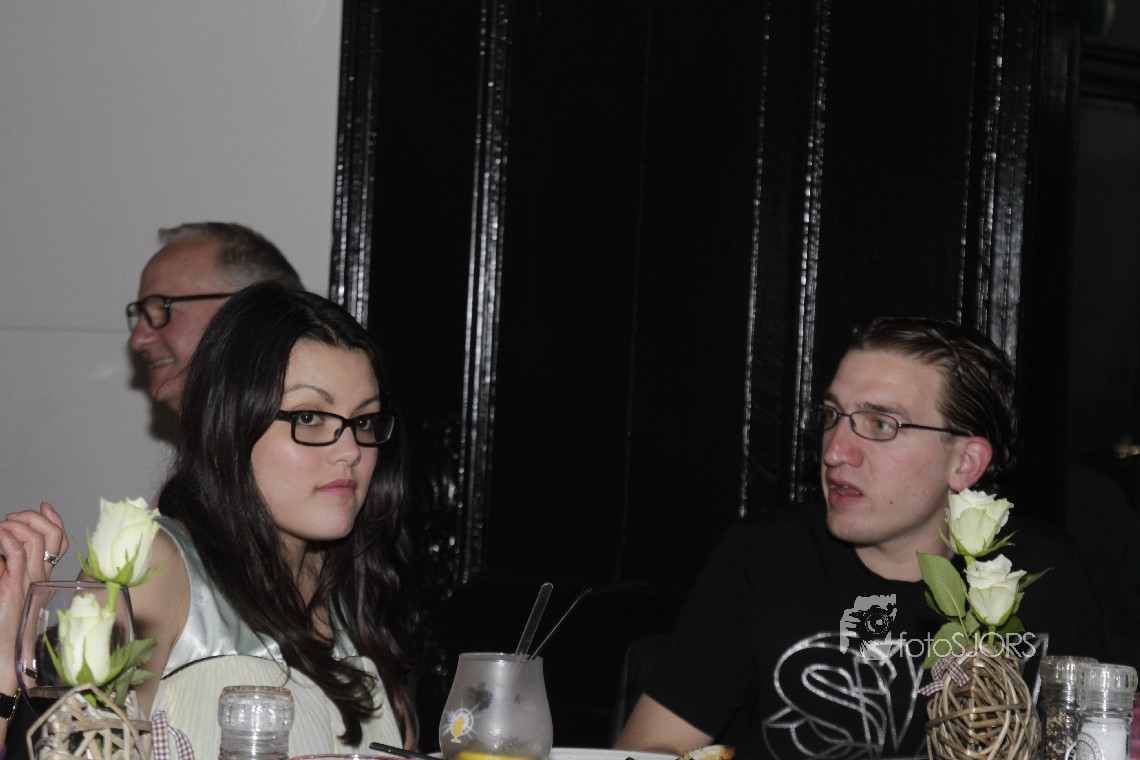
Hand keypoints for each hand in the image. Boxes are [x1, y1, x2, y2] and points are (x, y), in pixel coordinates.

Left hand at [0, 502, 68, 690]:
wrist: (1, 653)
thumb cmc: (3, 623)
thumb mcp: (8, 587)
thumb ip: (9, 568)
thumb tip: (3, 545)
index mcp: (43, 578)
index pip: (60, 541)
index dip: (54, 519)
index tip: (43, 506)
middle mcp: (43, 577)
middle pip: (51, 534)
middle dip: (31, 517)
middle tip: (11, 520)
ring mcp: (31, 580)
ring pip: (35, 537)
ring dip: (15, 525)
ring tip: (0, 530)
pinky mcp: (16, 585)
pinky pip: (17, 550)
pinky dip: (5, 537)